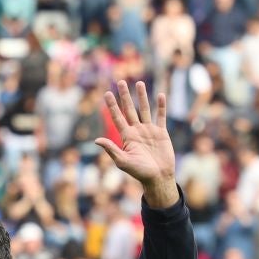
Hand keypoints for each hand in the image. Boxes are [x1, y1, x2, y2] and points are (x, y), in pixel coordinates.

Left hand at [95, 81, 178, 208]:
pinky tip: (160, 95)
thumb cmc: (139, 172)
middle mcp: (137, 131)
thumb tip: (96, 140)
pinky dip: (161, 106)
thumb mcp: (123, 161)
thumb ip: (111, 149)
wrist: (158, 177)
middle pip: (130, 109)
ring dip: (142, 96)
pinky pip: (161, 116)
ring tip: (139, 83)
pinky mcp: (161, 133)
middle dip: (125, 96)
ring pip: (144, 109)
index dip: (112, 106)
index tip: (107, 93)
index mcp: (126, 137)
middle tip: (120, 82)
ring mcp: (149, 131)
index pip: (117, 117)